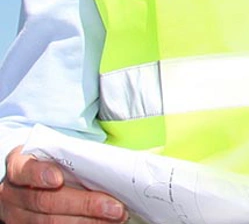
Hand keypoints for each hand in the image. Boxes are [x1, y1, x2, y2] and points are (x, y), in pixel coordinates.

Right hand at [0, 146, 126, 223]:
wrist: (29, 181)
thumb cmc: (48, 160)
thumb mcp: (51, 150)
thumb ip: (70, 153)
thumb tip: (106, 159)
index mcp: (18, 165)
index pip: (24, 170)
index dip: (40, 174)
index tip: (58, 179)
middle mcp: (13, 194)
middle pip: (46, 202)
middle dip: (84, 205)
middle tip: (114, 207)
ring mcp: (18, 217)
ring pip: (52, 223)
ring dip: (88, 221)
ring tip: (116, 217)